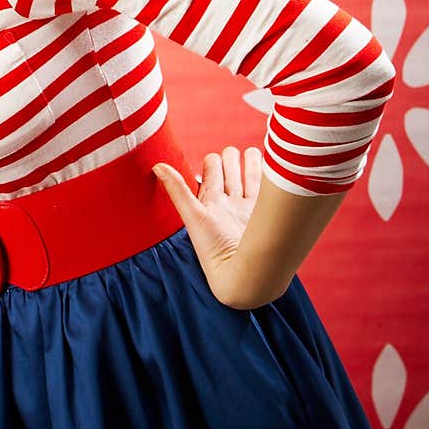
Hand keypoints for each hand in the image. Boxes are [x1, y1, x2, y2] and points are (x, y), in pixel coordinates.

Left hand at [153, 146, 262, 306]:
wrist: (244, 275)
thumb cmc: (213, 250)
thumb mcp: (194, 216)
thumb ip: (178, 190)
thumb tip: (156, 165)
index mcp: (209, 202)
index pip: (211, 172)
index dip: (212, 162)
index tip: (214, 160)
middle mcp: (228, 203)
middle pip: (230, 171)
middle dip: (232, 159)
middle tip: (233, 154)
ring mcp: (247, 208)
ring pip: (249, 177)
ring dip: (251, 163)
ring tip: (252, 153)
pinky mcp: (264, 215)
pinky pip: (265, 189)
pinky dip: (267, 176)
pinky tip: (271, 166)